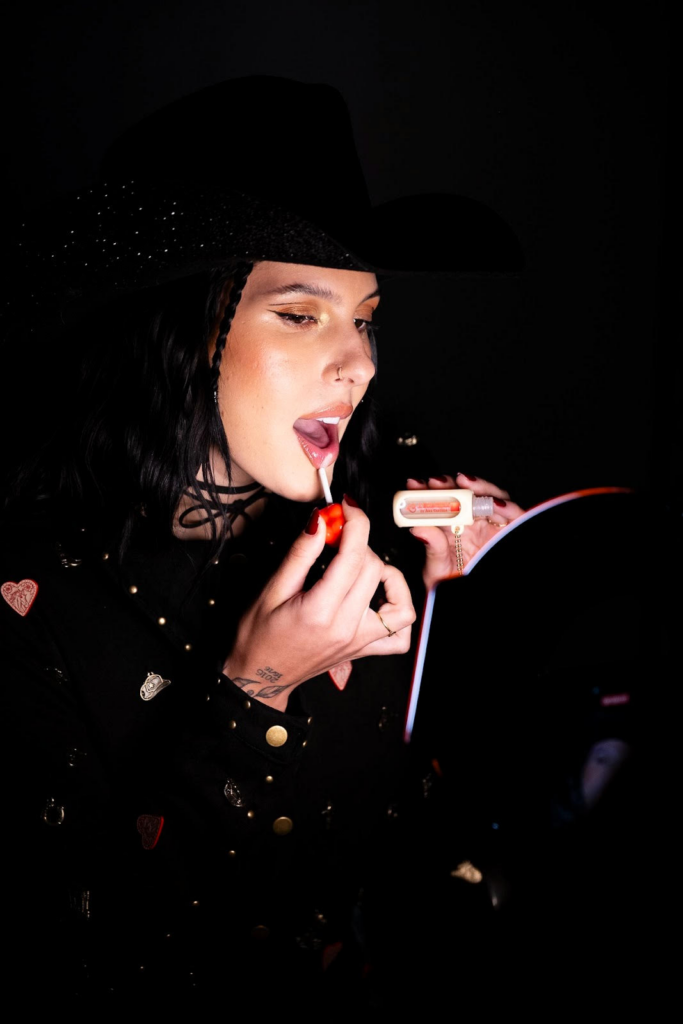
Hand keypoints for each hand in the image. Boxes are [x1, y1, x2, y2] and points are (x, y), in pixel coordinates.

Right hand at [223, 496, 415, 709]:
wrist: (259, 675)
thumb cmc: (259, 635)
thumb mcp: (271, 589)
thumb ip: (300, 554)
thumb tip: (320, 521)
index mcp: (320, 612)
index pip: (354, 557)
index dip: (355, 523)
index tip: (346, 508)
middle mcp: (346, 628)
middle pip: (375, 570)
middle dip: (360, 543)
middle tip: (338, 536)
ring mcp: (359, 642)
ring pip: (401, 603)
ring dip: (388, 576)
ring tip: (363, 566)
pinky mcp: (363, 650)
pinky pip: (400, 635)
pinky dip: (398, 612)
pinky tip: (380, 597)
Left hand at [407, 473, 524, 590]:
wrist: (473, 603)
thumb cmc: (454, 586)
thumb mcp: (439, 570)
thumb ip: (432, 548)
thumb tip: (417, 528)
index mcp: (450, 529)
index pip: (439, 504)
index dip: (427, 491)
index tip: (413, 484)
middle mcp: (471, 523)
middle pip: (464, 495)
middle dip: (450, 484)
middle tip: (436, 482)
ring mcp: (491, 526)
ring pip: (489, 497)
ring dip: (478, 486)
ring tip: (463, 482)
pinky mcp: (510, 532)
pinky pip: (514, 514)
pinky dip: (507, 505)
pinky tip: (494, 502)